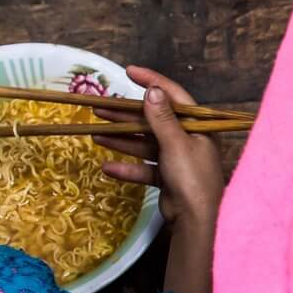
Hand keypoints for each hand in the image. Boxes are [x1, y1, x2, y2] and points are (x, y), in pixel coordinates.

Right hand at [93, 66, 225, 230]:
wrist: (197, 220)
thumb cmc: (192, 178)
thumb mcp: (175, 143)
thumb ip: (161, 118)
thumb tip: (152, 90)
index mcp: (197, 126)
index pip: (172, 96)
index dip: (151, 81)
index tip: (128, 71)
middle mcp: (188, 140)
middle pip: (153, 121)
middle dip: (126, 115)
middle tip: (100, 107)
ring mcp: (177, 160)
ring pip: (145, 144)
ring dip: (121, 140)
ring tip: (95, 132)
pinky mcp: (168, 179)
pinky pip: (145, 169)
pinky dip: (128, 168)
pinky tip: (106, 167)